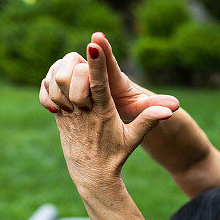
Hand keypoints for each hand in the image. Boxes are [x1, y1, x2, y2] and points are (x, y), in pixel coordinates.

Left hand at [45, 41, 175, 189]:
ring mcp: (68, 114)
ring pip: (56, 84)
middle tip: (83, 61)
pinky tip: (60, 81)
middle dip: (76, 66)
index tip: (94, 44)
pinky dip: (50, 83)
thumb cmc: (116, 154)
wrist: (92, 175)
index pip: (99, 84)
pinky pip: (47, 94)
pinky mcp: (58, 117)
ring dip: (62, 71)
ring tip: (73, 69)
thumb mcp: (134, 137)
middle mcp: (83, 112)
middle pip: (73, 79)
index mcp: (103, 113)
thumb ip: (150, 119)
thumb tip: (172, 109)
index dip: (97, 64)